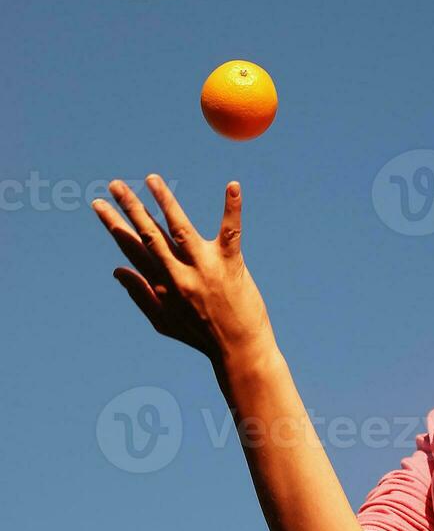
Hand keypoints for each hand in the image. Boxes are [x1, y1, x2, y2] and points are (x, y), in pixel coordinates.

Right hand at [91, 175, 277, 375]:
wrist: (238, 351)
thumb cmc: (201, 336)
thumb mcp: (162, 321)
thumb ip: (139, 294)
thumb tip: (116, 270)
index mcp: (161, 284)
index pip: (132, 249)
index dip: (114, 226)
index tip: (98, 205)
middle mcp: (178, 274)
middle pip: (150, 235)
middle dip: (130, 208)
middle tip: (114, 184)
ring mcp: (204, 268)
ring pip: (180, 228)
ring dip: (165, 201)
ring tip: (151, 178)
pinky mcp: (231, 264)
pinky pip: (230, 232)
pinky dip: (231, 208)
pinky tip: (232, 185)